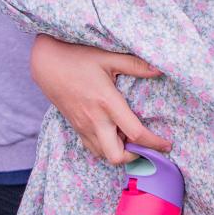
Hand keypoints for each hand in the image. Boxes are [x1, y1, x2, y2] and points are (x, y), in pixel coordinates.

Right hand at [27, 36, 168, 164]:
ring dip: (119, 152)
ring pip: (104, 155)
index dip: (154, 144)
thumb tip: (159, 69)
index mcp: (108, 103)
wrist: (47, 64)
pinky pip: (93, 148)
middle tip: (145, 144)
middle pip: (117, 156)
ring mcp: (84, 127)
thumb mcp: (108, 58)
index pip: (135, 133)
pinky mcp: (76, 128)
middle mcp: (96, 120)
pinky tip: (113, 133)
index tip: (166, 145)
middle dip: (134, 156)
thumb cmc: (78, 58)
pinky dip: (106, 148)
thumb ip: (135, 65)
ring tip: (129, 136)